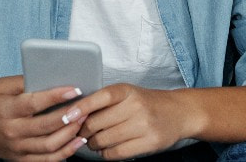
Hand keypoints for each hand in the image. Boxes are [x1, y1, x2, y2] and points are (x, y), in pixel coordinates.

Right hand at [0, 75, 90, 160]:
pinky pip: (47, 160)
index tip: (74, 89)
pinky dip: (65, 153)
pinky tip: (78, 141)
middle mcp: (12, 131)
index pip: (34, 103)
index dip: (55, 96)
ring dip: (70, 134)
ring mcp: (17, 148)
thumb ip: (23, 81)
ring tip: (84, 121)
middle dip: (69, 117)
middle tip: (85, 106)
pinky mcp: (21, 159)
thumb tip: (48, 76)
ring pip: (49, 146)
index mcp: (6, 110)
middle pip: (45, 126)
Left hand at [74, 84, 197, 159]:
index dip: (81, 108)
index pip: (100, 98)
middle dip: (83, 131)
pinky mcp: (150, 143)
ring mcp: (144, 125)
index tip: (67, 117)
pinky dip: (106, 154)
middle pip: (97, 123)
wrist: (179, 112)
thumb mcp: (127, 94)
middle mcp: (135, 106)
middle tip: (81, 133)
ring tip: (95, 141)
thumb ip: (104, 103)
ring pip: (104, 140)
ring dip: (93, 144)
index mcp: (127, 91)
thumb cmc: (146, 103)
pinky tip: (107, 149)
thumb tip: (74, 117)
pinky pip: (116, 153)